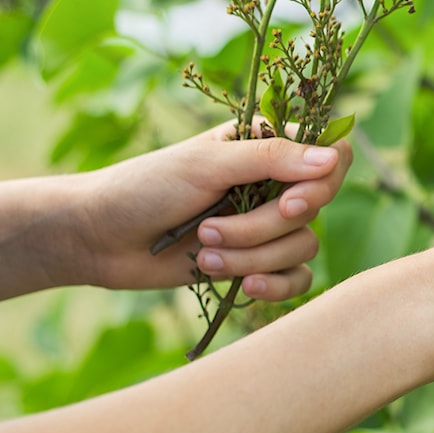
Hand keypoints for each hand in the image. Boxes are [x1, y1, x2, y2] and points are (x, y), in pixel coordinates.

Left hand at [68, 123, 351, 300]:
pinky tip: (241, 287)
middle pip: (314, 208)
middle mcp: (275, 182)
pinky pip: (296, 279)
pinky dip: (271, 286)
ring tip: (201, 253)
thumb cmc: (146, 187)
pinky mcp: (257, 263)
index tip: (288, 203)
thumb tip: (333, 159)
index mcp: (267, 145)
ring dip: (250, 257)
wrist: (100, 239)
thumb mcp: (208, 165)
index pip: (332, 157)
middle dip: (263, 229)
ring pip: (301, 247)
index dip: (321, 184)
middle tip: (213, 229)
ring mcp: (267, 224)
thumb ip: (272, 158)